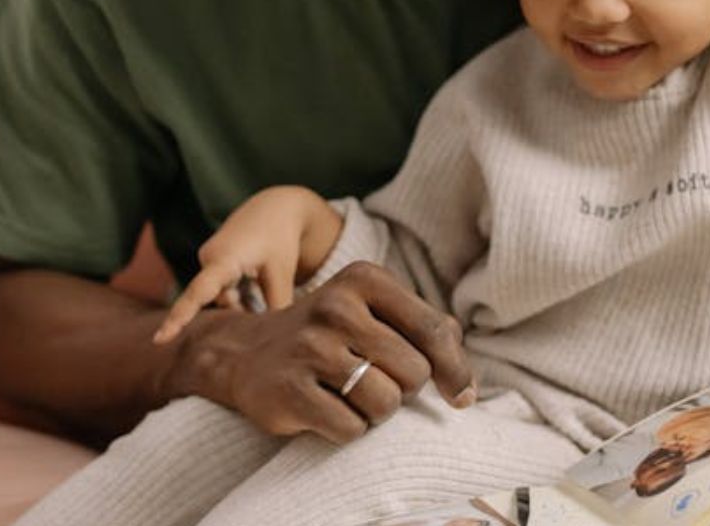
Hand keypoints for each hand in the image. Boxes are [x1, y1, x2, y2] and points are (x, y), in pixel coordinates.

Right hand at [154, 186, 341, 343]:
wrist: (276, 207)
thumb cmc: (280, 239)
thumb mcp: (282, 273)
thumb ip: (275, 306)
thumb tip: (270, 339)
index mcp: (224, 258)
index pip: (199, 291)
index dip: (181, 316)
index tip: (160, 339)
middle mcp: (209, 259)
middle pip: (217, 301)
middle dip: (235, 316)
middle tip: (256, 322)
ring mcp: (209, 261)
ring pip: (223, 298)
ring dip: (243, 304)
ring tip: (266, 288)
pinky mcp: (215, 265)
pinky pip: (224, 290)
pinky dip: (241, 296)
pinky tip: (258, 289)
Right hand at [167, 260, 476, 444]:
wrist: (244, 351)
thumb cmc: (331, 334)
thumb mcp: (376, 312)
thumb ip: (428, 330)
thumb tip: (465, 385)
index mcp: (365, 279)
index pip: (433, 329)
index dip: (455, 369)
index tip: (462, 396)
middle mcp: (336, 307)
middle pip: (414, 373)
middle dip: (404, 388)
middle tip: (375, 380)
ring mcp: (309, 348)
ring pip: (386, 404)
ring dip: (377, 412)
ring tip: (351, 394)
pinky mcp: (288, 390)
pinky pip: (352, 429)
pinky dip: (349, 429)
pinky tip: (328, 409)